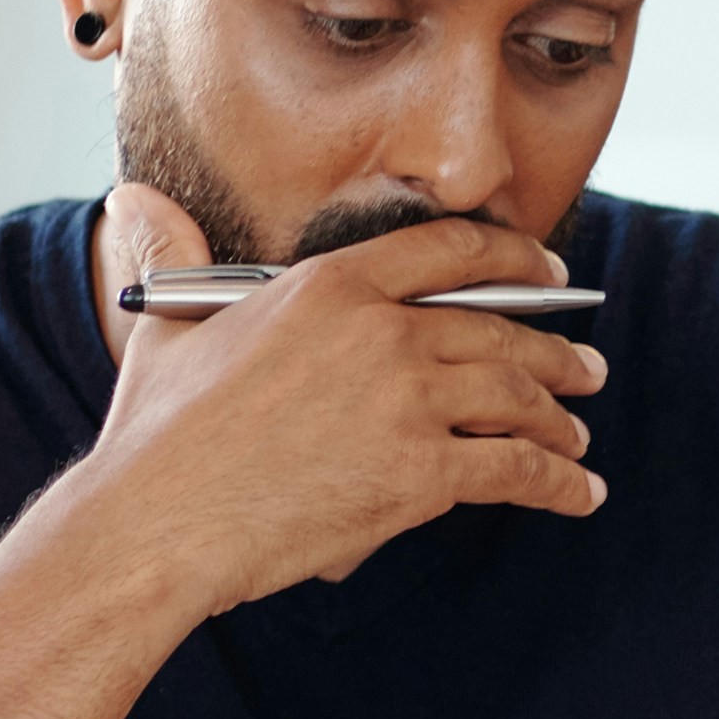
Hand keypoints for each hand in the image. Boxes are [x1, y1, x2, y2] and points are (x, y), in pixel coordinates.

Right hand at [70, 182, 606, 619]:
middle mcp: (381, 331)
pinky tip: (579, 493)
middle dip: (555, 350)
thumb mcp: (165, 328)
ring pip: (517, 396)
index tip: (548, 272)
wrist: (157, 521)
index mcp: (329, 287)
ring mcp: (408, 401)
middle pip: (500, 329)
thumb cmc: (155, 436)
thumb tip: (133, 198)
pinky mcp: (420, 472)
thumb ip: (170, 254)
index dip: (514, 260)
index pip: (449, 253)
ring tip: (578, 431)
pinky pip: (516, 469)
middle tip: (585, 366)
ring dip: (560, 416)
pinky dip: (558, 482)